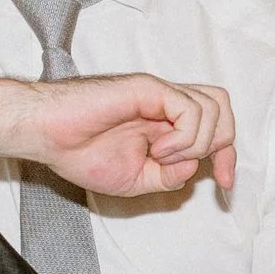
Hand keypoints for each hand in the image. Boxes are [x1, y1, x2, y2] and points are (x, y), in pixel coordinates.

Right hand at [0, 75, 236, 198]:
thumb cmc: (79, 152)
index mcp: (165, 122)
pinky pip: (189, 108)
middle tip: (207, 171)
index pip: (217, 126)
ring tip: (162, 157)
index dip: (228, 156)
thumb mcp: (136, 180)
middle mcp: (166, 103)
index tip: (226, 185)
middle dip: (224, 146)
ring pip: (212, 108)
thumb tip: (195, 168)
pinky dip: (184, 136)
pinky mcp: (147, 88)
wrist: (46, 135)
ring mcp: (158, 93)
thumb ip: (169, 176)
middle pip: (223, 109)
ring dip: (196, 143)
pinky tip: (158, 149)